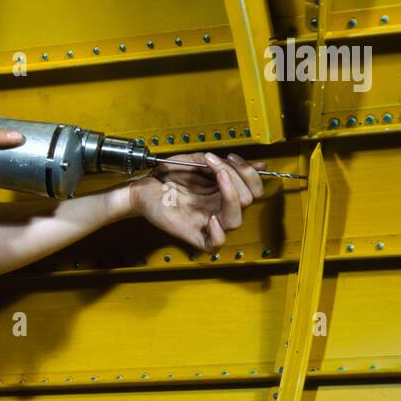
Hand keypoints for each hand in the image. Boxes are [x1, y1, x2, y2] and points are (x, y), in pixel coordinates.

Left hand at [127, 151, 266, 252]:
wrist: (143, 186)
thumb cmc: (167, 176)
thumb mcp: (197, 161)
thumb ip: (223, 164)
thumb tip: (256, 164)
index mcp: (223, 193)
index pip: (253, 189)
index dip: (248, 173)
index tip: (230, 157)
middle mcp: (219, 208)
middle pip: (248, 200)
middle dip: (236, 176)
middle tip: (214, 162)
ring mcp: (208, 222)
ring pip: (236, 220)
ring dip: (231, 194)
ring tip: (218, 177)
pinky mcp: (193, 234)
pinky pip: (215, 243)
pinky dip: (218, 233)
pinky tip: (211, 218)